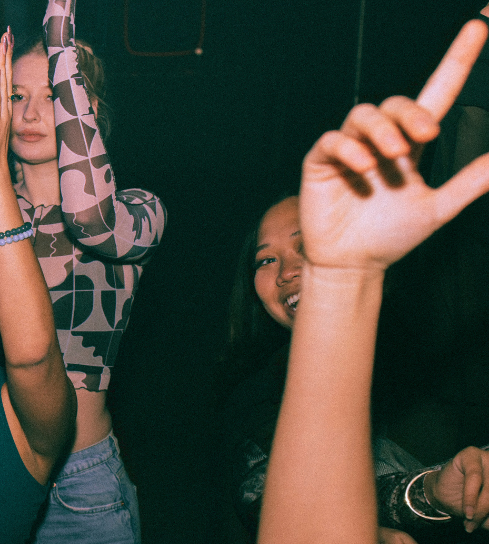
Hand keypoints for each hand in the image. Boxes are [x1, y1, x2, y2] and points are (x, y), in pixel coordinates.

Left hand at [0, 30, 13, 176]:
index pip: (5, 78)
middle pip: (6, 74)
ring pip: (2, 82)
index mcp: (4, 107)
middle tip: (7, 34)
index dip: (6, 60)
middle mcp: (5, 107)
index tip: (6, 43)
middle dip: (6, 53)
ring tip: (3, 44)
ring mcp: (1, 113)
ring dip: (2, 62)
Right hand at [298, 20, 488, 271]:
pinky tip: (364, 166)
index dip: (457, 59)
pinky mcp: (322, 162)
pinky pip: (333, 140)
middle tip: (427, 134)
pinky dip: (350, 148)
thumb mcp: (439, 207)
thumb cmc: (391, 237)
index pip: (437, 92)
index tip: (479, 26)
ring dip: (383, 130)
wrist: (354, 264)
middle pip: (397, 102)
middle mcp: (380, 140)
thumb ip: (470, 181)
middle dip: (412, 113)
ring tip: (394, 155)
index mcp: (411, 144)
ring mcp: (349, 148)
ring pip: (364, 114)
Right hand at [425, 446, 488, 531]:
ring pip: (488, 488)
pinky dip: (471, 497)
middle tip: (473, 525)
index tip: (486, 525)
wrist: (440, 494)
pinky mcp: (470, 454)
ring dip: (479, 508)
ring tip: (468, 519)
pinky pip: (474, 477)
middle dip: (485, 510)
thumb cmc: (467, 503)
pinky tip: (467, 511)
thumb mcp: (485, 513)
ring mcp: (486, 458)